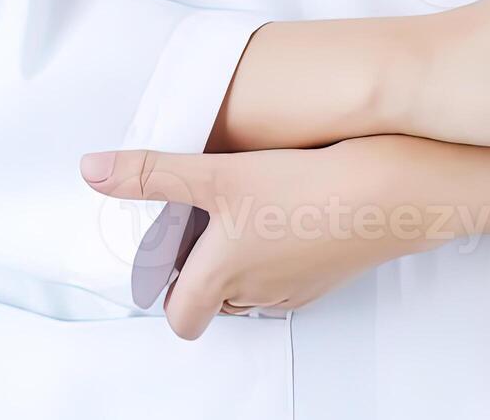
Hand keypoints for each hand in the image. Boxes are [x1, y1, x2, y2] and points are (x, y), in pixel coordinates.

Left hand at [80, 137, 489, 339]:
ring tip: (252, 215)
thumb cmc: (311, 189)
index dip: (168, 300)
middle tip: (207, 227)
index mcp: (222, 275)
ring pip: (258, 290)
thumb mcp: (220, 173)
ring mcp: (301, 287)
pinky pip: (298, 276)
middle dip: (207, 275)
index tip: (169, 266)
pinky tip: (298, 214)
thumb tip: (92, 170)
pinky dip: (289, 256)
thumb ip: (154, 173)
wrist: (396, 192)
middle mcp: (258, 291)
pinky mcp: (336, 272)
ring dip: (248, 265)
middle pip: (217, 303)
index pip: (180, 318)